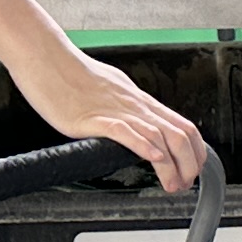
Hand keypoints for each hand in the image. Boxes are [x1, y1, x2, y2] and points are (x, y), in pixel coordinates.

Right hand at [11, 41, 207, 192]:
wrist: (46, 57)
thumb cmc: (70, 74)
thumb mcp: (110, 92)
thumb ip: (125, 110)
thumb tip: (134, 128)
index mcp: (140, 101)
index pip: (183, 126)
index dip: (195, 152)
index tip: (193, 170)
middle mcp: (135, 105)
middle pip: (180, 134)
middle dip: (189, 164)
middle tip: (184, 184)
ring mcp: (116, 110)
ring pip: (159, 136)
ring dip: (170, 165)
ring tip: (172, 184)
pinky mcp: (93, 117)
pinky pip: (126, 131)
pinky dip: (144, 146)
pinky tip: (153, 158)